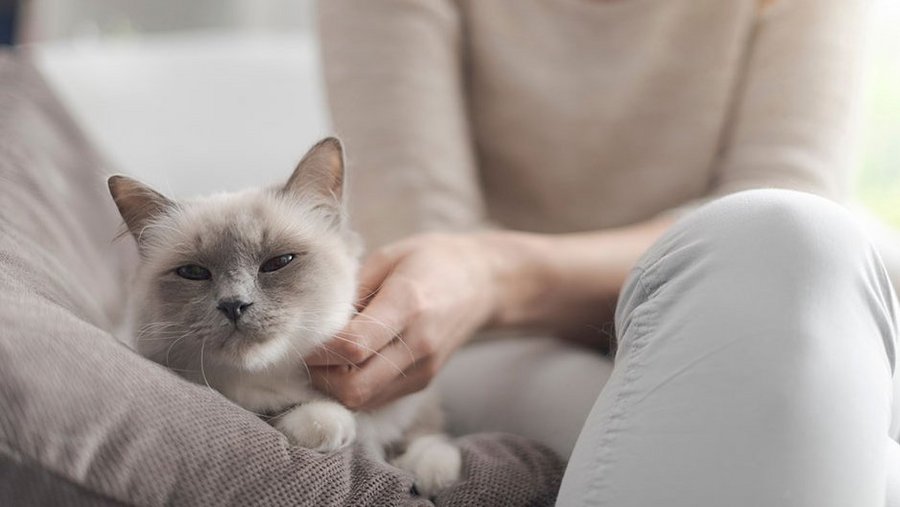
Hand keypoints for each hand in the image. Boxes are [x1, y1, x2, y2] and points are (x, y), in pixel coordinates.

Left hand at [304, 233, 502, 409]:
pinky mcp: (423, 381)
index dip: (318, 349)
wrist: (484, 283)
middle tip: (308, 354)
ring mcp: (423, 368)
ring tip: (325, 359)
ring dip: (335, 387)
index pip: (353, 346)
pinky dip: (354, 389)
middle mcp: (418, 344)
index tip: (302, 336)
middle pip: (355, 387)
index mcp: (407, 304)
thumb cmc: (432, 261)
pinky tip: (347, 365)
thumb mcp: (389, 258)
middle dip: (321, 376)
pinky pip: (377, 398)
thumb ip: (353, 289)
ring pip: (363, 400)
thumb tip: (316, 320)